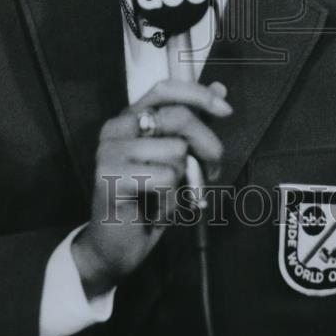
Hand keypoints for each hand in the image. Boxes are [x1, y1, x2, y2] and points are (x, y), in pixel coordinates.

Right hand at [72, 79, 231, 296]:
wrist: (114, 247)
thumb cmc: (147, 200)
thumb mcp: (175, 158)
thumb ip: (194, 123)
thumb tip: (219, 89)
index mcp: (129, 118)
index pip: (165, 88)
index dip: (198, 95)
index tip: (225, 110)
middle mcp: (115, 128)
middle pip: (178, 118)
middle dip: (208, 146)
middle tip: (213, 172)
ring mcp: (110, 152)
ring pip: (176, 152)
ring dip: (184, 181)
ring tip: (169, 196)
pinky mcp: (111, 178)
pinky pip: (166, 179)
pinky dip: (172, 199)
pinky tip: (156, 209)